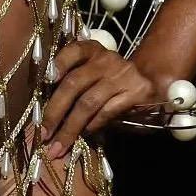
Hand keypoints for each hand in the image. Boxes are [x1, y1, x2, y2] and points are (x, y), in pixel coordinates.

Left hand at [37, 38, 169, 158]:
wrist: (151, 79)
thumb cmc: (112, 79)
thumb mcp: (95, 71)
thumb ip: (75, 83)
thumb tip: (48, 113)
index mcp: (92, 50)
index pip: (74, 50)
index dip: (59, 63)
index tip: (46, 80)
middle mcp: (106, 60)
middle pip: (74, 83)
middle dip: (55, 111)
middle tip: (43, 133)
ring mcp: (121, 75)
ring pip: (88, 102)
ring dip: (71, 127)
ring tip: (59, 145)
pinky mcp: (136, 92)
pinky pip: (108, 111)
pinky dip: (94, 124)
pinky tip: (86, 134)